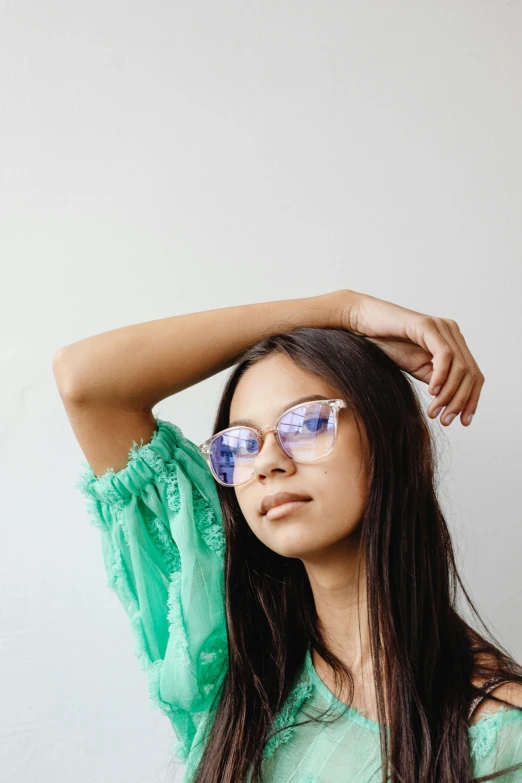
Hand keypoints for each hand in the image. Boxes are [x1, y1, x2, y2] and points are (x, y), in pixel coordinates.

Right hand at [339, 290, 483, 425]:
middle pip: (471, 373)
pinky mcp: (427, 325)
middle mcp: (452, 332)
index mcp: (453, 342)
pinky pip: (444, 355)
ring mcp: (441, 327)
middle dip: (461, 401)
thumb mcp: (417, 368)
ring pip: (461, 367)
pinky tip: (431, 391)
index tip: (464, 422)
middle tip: (445, 419)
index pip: (474, 375)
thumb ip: (437, 380)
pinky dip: (441, 376)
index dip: (472, 400)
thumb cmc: (386, 344)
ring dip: (450, 393)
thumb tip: (452, 402)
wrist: (361, 323)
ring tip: (435, 411)